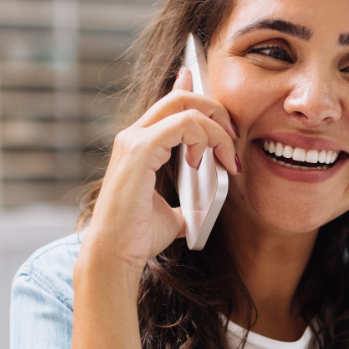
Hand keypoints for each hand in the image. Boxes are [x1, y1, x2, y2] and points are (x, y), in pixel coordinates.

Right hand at [84, 67, 241, 268]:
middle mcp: (133, 136)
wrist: (116, 254)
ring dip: (216, 129)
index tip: (224, 119)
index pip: (169, 103)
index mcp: (139, 145)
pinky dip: (203, 138)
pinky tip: (201, 163)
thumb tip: (201, 210)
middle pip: (181, 97)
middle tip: (233, 138)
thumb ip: (186, 205)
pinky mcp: (140, 150)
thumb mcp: (172, 216)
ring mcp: (134, 140)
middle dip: (216, 111)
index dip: (196, 94)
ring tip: (226, 157)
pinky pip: (183, 124)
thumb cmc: (137, 237)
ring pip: (185, 107)